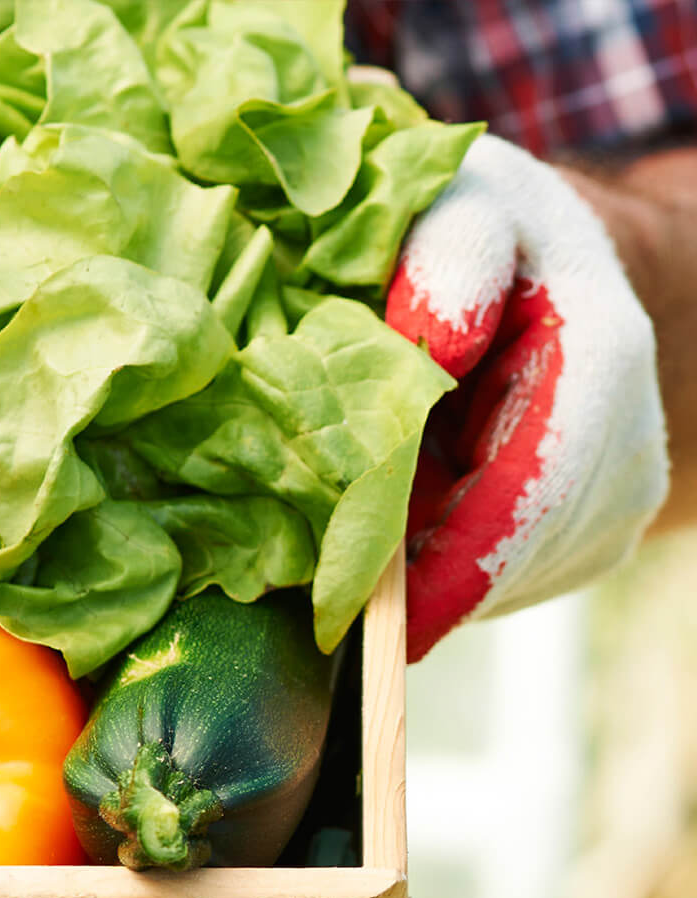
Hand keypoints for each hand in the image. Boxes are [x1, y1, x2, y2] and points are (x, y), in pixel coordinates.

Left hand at [386, 135, 668, 661]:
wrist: (545, 272)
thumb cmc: (488, 232)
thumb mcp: (464, 206)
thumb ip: (450, 255)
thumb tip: (430, 345)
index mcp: (599, 362)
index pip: (530, 493)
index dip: (456, 571)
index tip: (385, 632)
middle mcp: (626, 450)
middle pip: (514, 555)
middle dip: (418, 584)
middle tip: (331, 596)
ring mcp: (613, 503)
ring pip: (503, 579)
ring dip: (425, 577)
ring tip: (358, 542)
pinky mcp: (584, 532)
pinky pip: (500, 576)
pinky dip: (440, 569)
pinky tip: (401, 529)